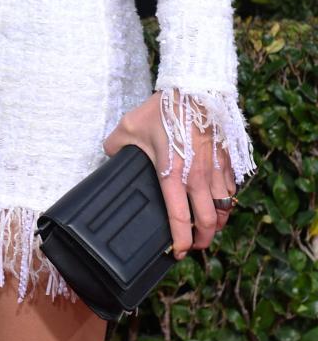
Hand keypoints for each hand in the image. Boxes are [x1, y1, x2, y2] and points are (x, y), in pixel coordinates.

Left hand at [103, 93, 235, 259]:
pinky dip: (227, 199)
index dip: (180, 241)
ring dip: (218, 221)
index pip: (180, 219)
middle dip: (204, 240)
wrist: (194, 88)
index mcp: (173, 176)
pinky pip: (231, 187)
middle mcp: (198, 178)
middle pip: (209, 222)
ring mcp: (215, 169)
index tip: (177, 252)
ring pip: (224, 207)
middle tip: (195, 245)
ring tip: (209, 226)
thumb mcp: (129, 127)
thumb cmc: (162, 108)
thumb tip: (109, 153)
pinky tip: (219, 199)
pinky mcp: (226, 158)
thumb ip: (116, 145)